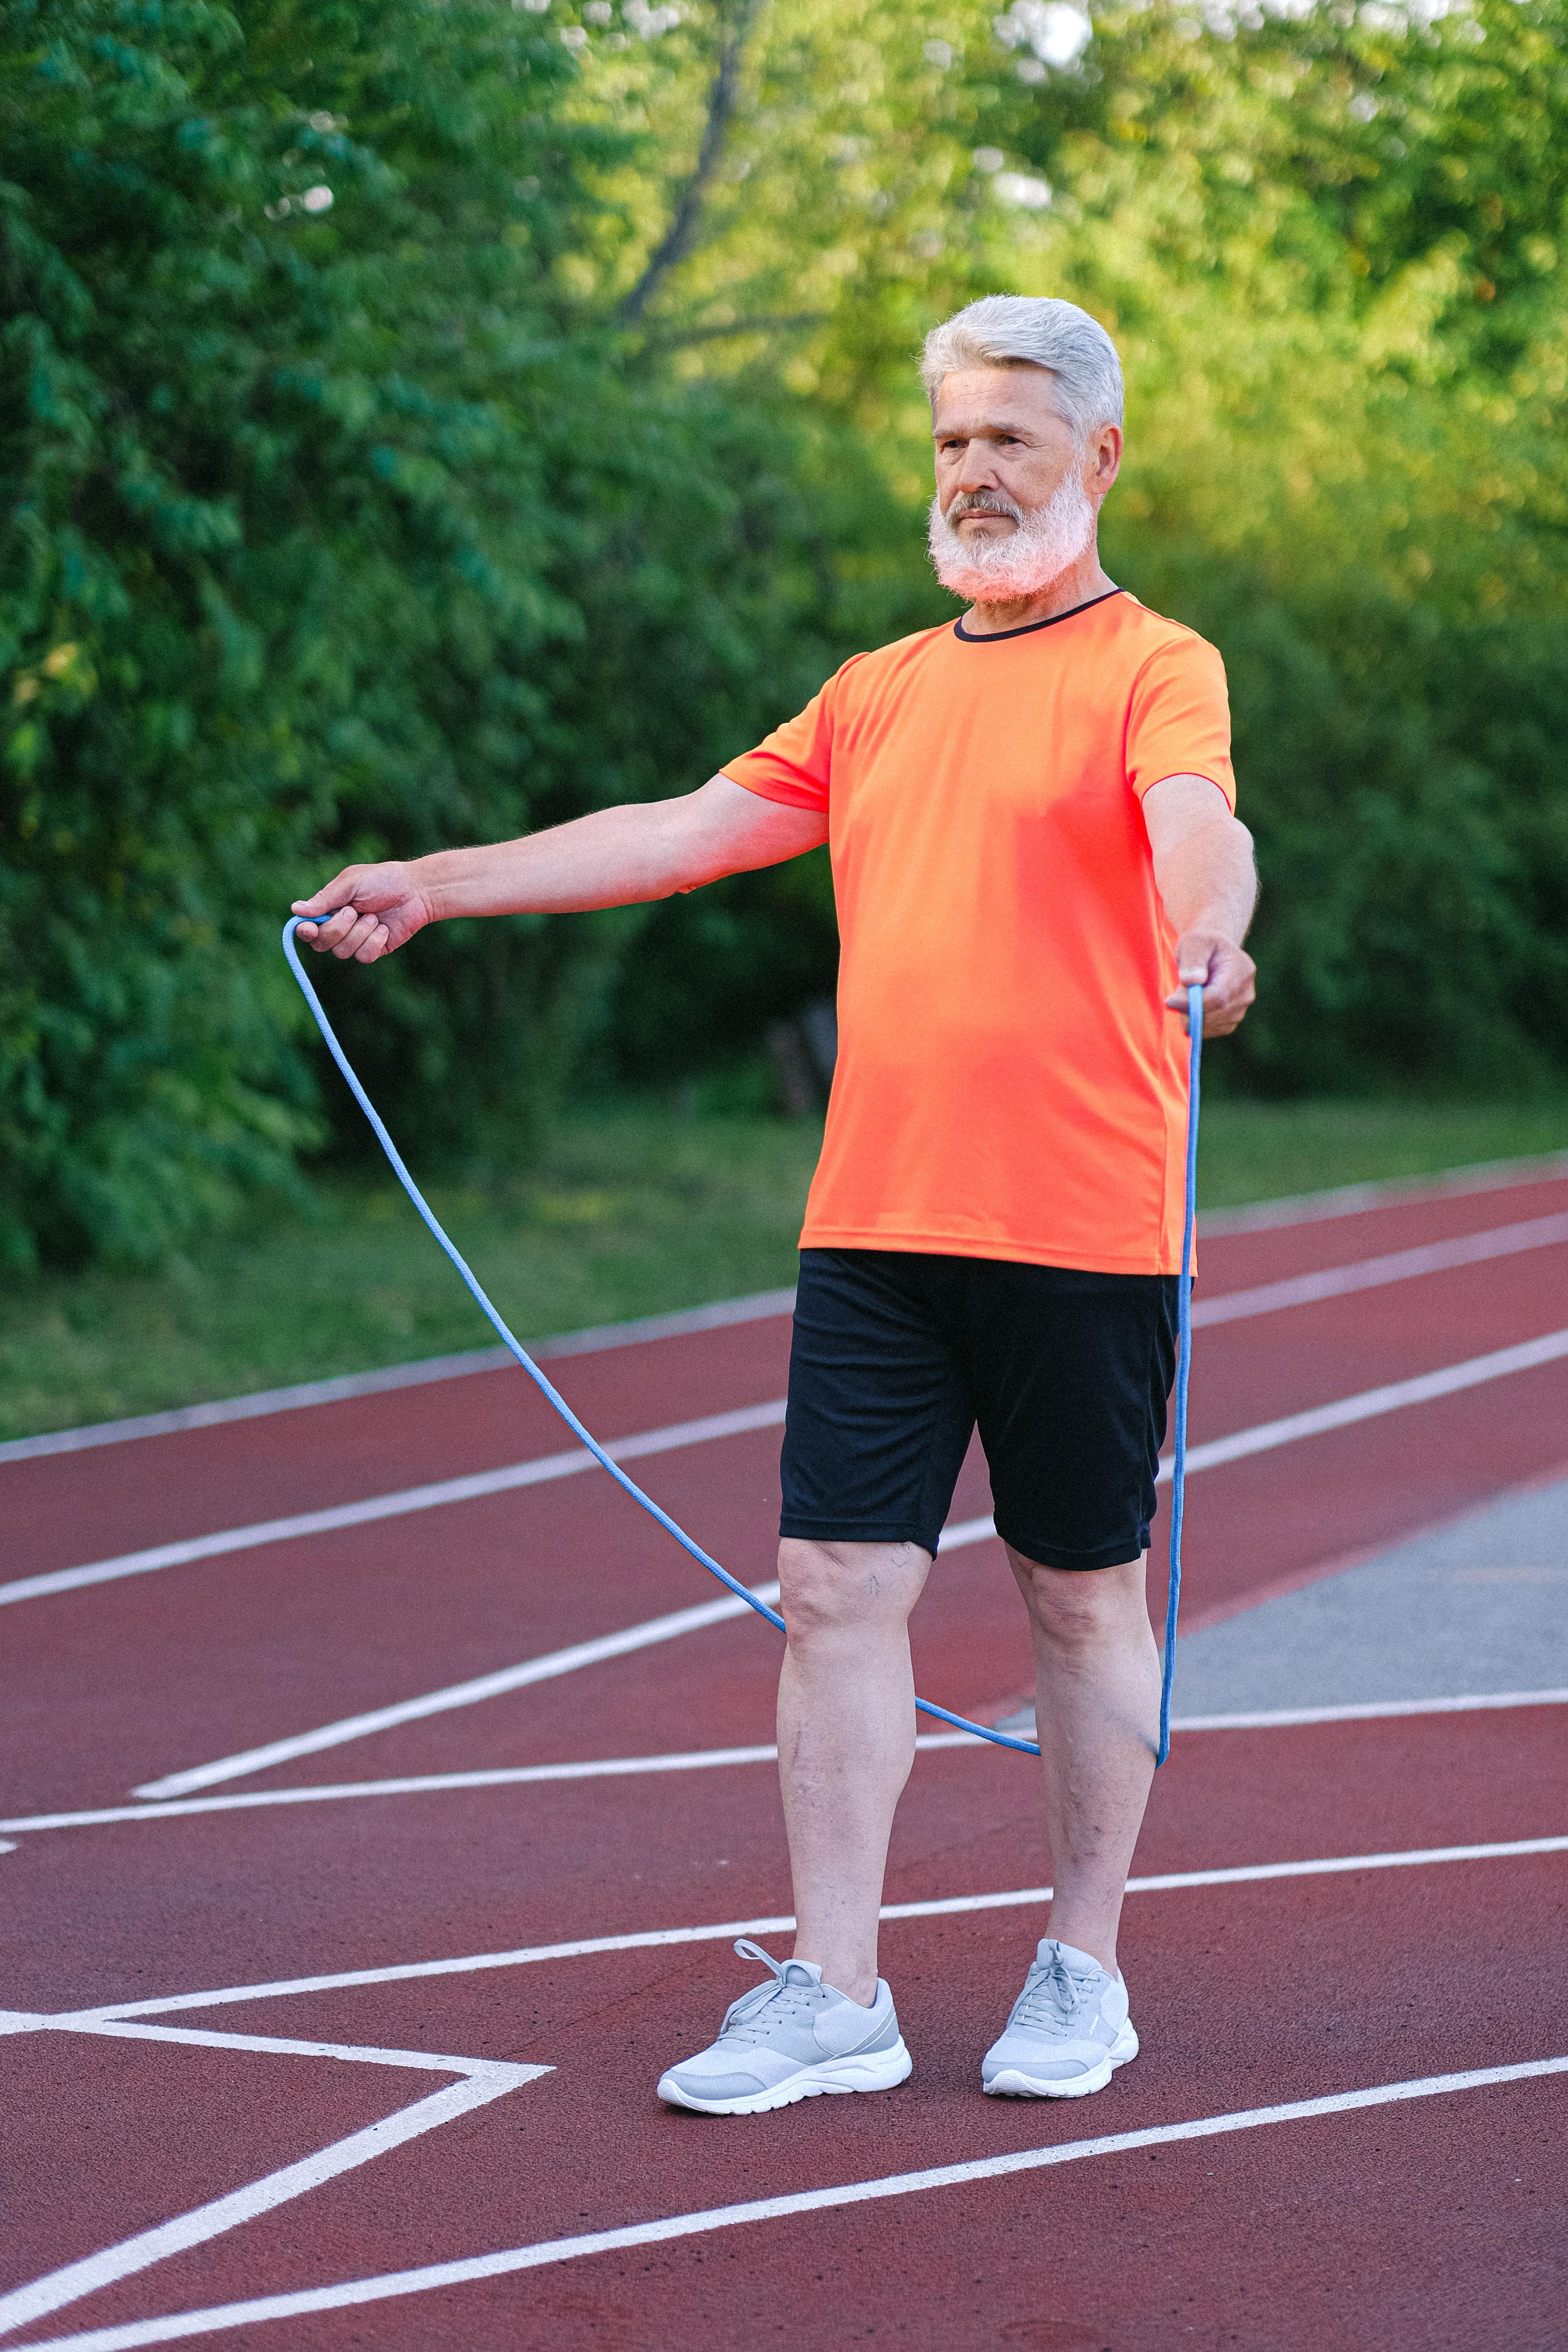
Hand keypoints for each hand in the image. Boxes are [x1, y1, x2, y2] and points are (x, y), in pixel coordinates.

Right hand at [290, 863, 433, 962]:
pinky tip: (384, 928)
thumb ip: (325, 899)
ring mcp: (356, 940)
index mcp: (329, 909)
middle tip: (355, 910)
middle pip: (321, 944)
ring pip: (342, 952)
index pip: (307, 928)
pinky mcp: (374, 949)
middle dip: (338, 928)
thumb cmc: (382, 880)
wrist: (414, 891)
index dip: (305, 932)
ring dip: (360, 932)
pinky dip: (374, 941)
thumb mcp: (350, 884)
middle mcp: (339, 927)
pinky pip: (363, 956)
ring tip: (374, 916)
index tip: (309, 928)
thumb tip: (295, 909)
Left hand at [1166, 932, 1255, 1036]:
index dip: (1191, 1004)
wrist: (1212, 954)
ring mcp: (1240, 1010)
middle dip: (1188, 1008)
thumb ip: (1192, 960)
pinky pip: (1208, 1031)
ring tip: (1190, 993)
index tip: (1169, 1000)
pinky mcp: (1230, 1022)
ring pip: (1209, 1026)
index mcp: (1242, 971)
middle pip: (1213, 1015)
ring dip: (1190, 1014)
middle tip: (1178, 991)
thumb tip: (1192, 981)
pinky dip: (1195, 1022)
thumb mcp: (1194, 943)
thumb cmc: (1201, 945)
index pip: (1218, 998)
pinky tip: (1193, 1004)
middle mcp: (1246, 994)